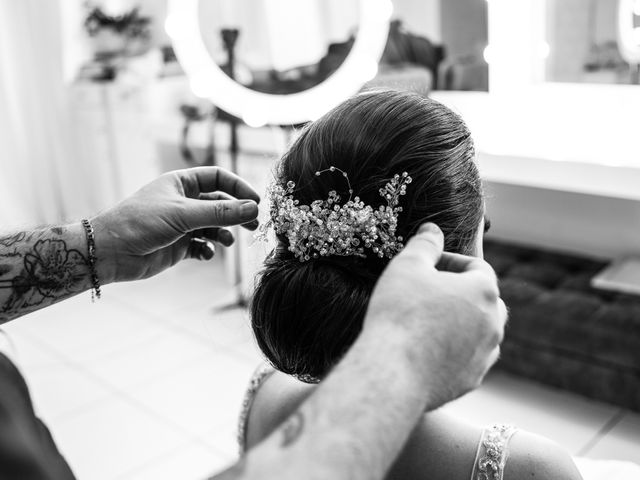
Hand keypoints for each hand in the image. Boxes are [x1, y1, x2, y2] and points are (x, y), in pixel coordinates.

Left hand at [92, 167, 259, 283]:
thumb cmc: (139, 222)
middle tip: (253, 224)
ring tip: (228, 242)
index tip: (255, 201)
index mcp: (181, 183)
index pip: (218, 178)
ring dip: (224, 234)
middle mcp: (183, 202)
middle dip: (237, 213)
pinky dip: (208, 250)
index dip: (238, 187)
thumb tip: (253, 208)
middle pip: (220, 203)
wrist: (109, 252)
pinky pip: (202, 246)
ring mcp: (181, 224)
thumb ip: (220, 212)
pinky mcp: (178, 246)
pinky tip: (205, 254)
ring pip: (213, 226)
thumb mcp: (183, 214)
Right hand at [365, 223, 506, 409]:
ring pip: (480, 331)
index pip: (477, 266)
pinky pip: (469, 358)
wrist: (393, 372)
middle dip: (460, 291)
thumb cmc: (400, 313)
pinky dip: (455, 349)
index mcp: (483, 291)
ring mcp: (485, 355)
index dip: (451, 260)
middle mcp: (493, 324)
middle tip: (430, 291)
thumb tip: (432, 229)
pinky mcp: (471, 380)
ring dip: (461, 321)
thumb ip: (424, 244)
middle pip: (485, 300)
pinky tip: (429, 348)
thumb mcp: (407, 266)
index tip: (428, 264)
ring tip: (430, 320)